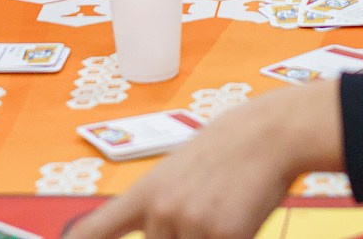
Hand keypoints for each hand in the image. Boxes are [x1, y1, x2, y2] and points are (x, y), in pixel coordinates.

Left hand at [66, 81, 343, 238]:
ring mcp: (190, 225)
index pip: (94, 232)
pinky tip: (243, 217)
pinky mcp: (224, 236)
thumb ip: (162, 210)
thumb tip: (154, 227)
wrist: (267, 134)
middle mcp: (160, 212)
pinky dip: (235, 237)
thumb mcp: (180, 175)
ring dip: (206, 236)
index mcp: (144, 195)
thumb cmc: (226, 154)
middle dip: (184, 236)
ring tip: (225, 208)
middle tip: (207, 208)